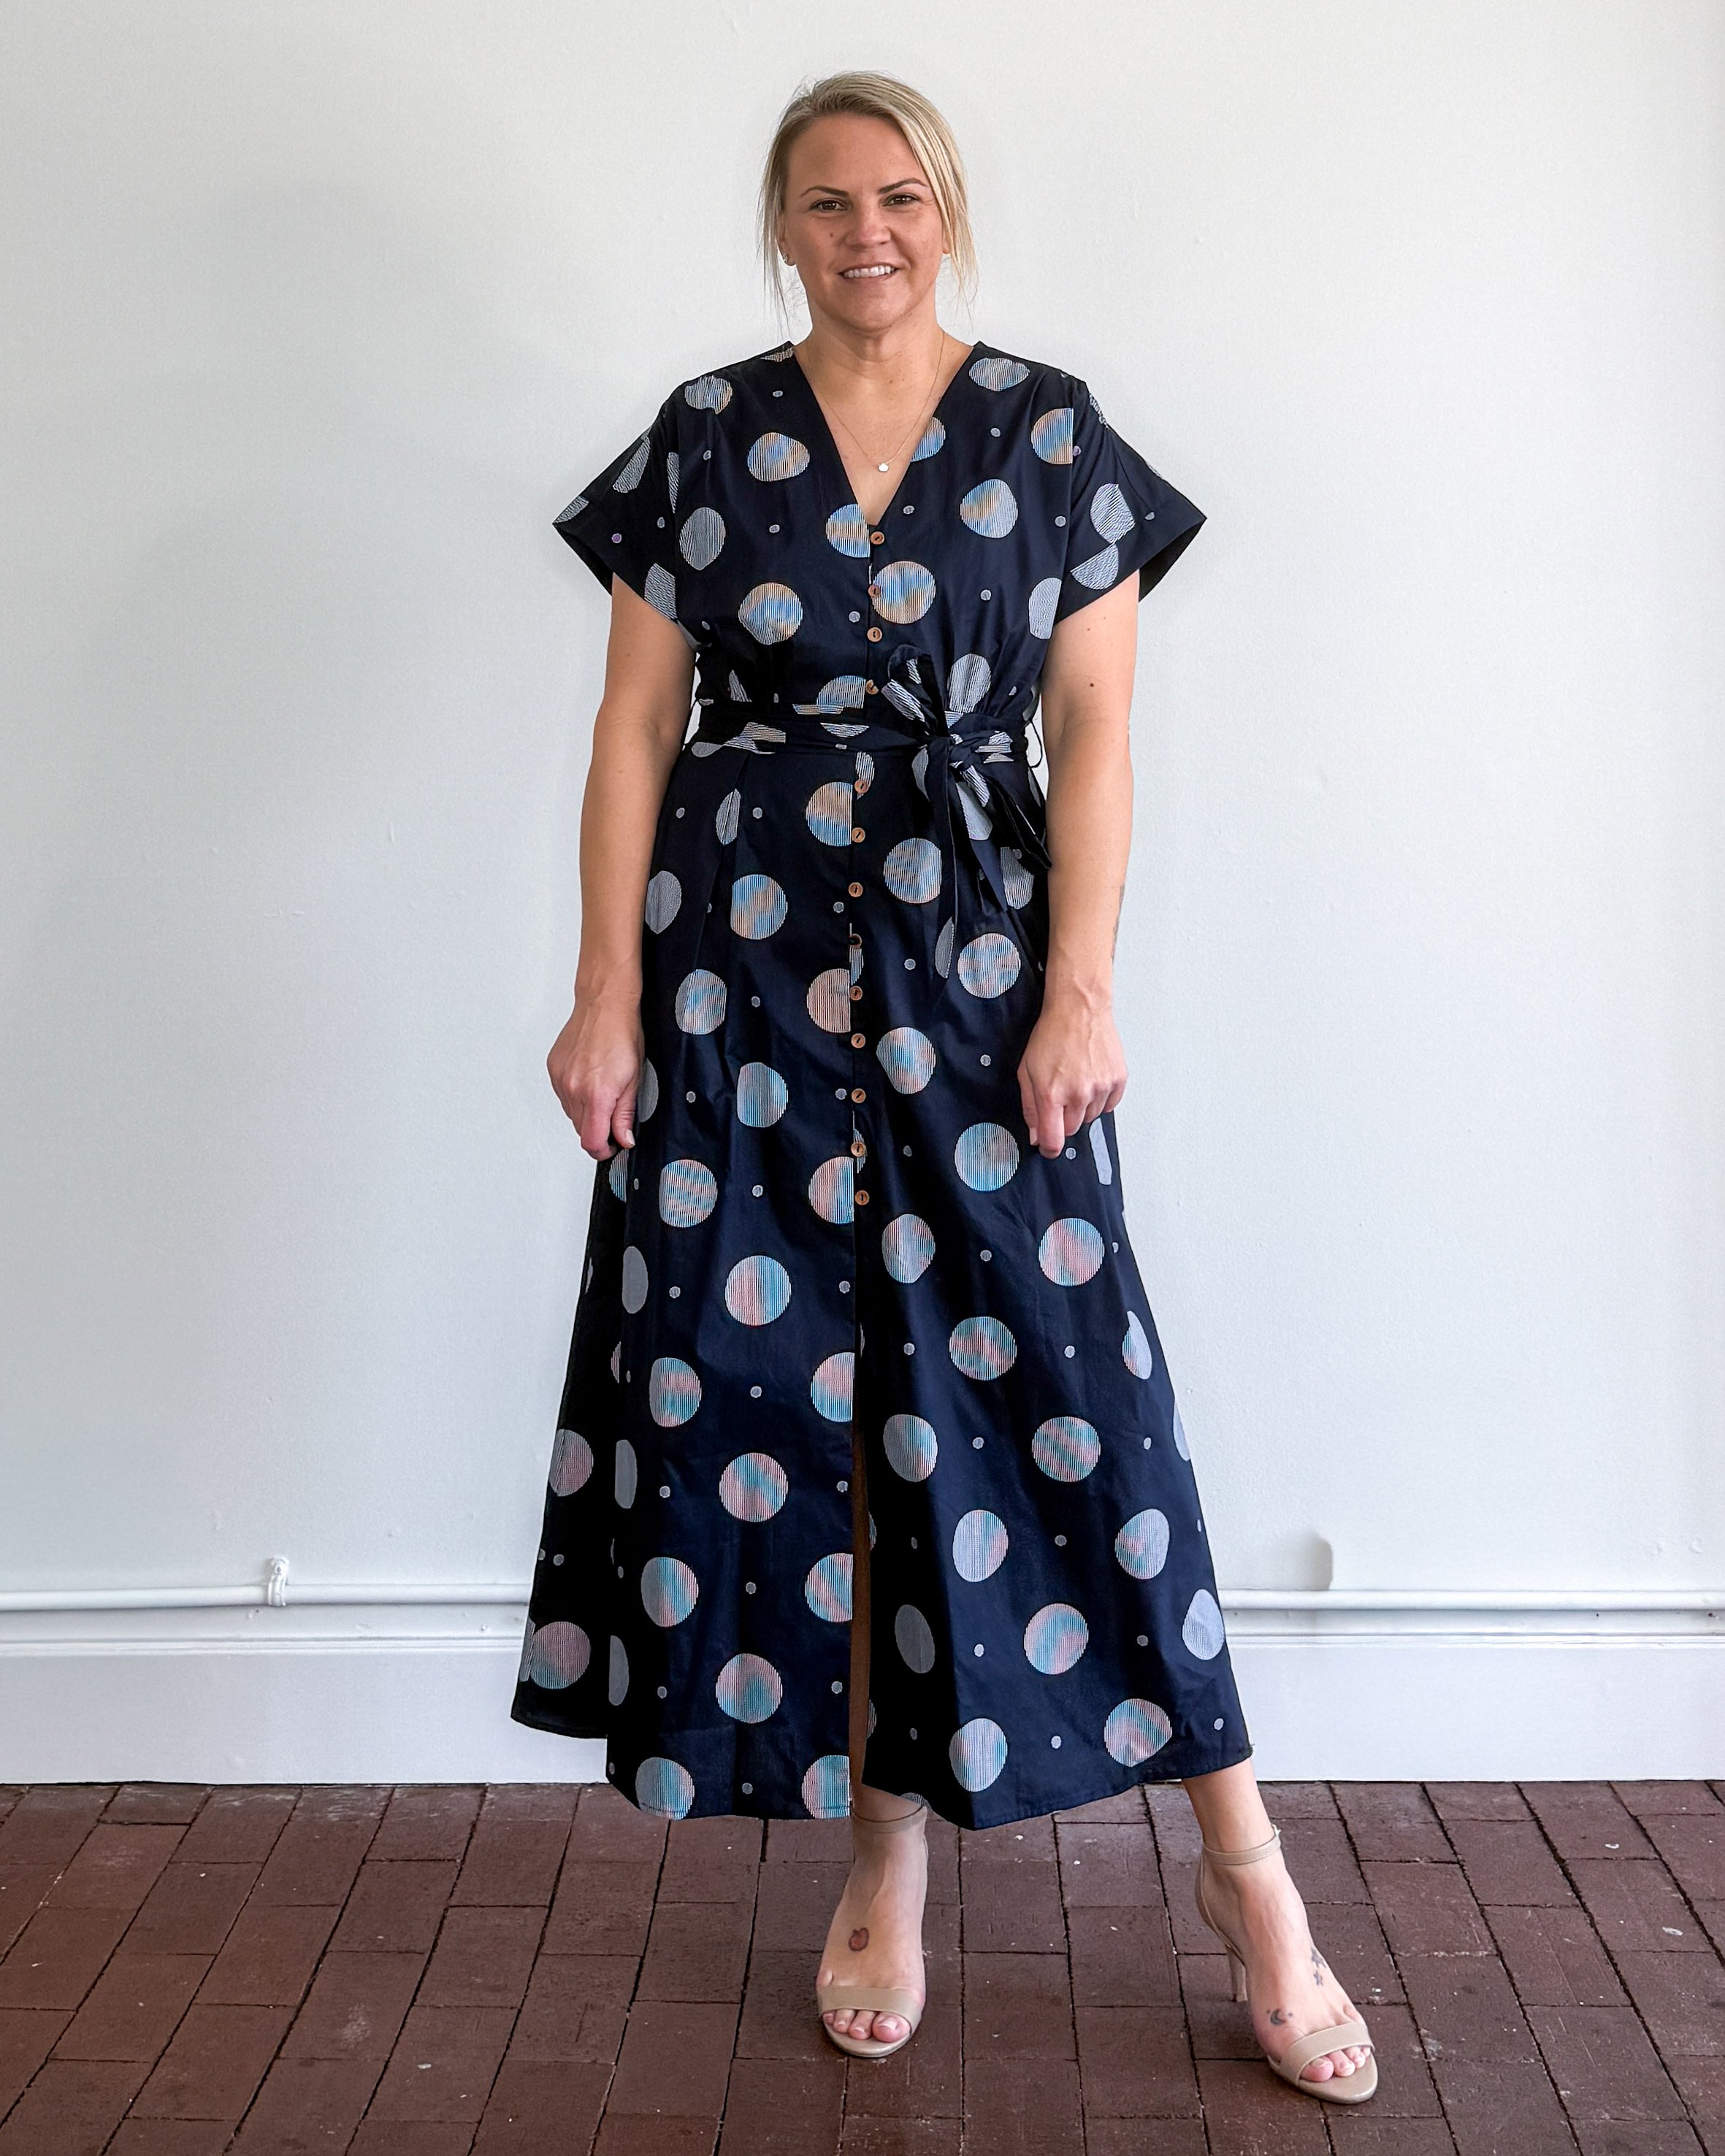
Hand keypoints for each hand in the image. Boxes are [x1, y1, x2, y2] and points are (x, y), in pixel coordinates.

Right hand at [547, 996, 644, 1160]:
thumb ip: (626, 1114)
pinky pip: (563, 1096)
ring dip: (586, 1114)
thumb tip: (624, 1138)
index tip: (612, 1147)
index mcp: (597, 1094)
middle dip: (597, 1132)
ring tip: (602, 1094)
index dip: (603, 1151)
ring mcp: (561, 1079)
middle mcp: (574, 1089)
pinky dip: (575, 1097)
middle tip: (613, 1120)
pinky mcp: (554, 1070)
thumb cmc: (622, 1035)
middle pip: (580, 1131)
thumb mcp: (635, 1079)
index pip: (592, 1141)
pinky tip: (589, 1081)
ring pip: (571, 1114)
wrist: (604, 1006)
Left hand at [1017, 989, 1126, 1155]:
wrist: (1080, 1009)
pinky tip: (1091, 1080)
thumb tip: (1036, 1134)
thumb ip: (1030, 1107)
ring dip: (1081, 1108)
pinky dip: (1099, 1099)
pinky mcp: (1118, 1081)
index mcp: (1052, 1093)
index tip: (1047, 1146)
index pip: (1053, 1139)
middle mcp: (1078, 1094)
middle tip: (1059, 1096)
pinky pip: (1109, 1106)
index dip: (1048, 1148)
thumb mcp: (1026, 1070)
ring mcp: (1101, 1088)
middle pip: (1071, 1129)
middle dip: (1062, 1119)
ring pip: (1090, 1118)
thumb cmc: (1052, 1035)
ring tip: (1075, 1081)